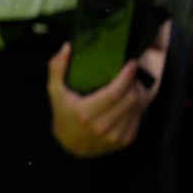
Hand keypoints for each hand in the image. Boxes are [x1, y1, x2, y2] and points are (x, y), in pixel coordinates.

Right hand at [47, 42, 149, 156]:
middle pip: (130, 99)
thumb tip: (67, 47)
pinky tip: (130, 100)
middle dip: (134, 83)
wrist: (70, 145)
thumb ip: (57, 68)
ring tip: (132, 85)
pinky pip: (137, 119)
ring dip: (138, 94)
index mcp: (85, 112)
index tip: (131, 63)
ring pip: (136, 109)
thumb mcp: (55, 91)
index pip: (114, 93)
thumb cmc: (63, 113)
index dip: (126, 77)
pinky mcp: (123, 141)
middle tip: (131, 73)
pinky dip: (137, 107)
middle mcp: (101, 126)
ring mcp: (114, 136)